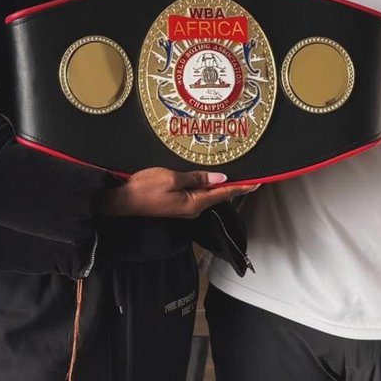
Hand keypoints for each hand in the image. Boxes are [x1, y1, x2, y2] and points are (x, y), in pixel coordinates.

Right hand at [96, 167, 259, 219]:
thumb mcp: (171, 178)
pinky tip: (210, 177)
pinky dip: (207, 185)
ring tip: (234, 173)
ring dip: (221, 184)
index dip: (242, 187)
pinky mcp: (177, 203)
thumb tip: (220, 178)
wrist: (122, 200)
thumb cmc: (144, 188)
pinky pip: (198, 193)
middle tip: (250, 174)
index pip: (224, 193)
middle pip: (219, 195)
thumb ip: (196, 178)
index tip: (258, 182)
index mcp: (194, 203)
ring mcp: (184, 207)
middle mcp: (192, 208)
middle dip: (235, 185)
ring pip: (208, 194)